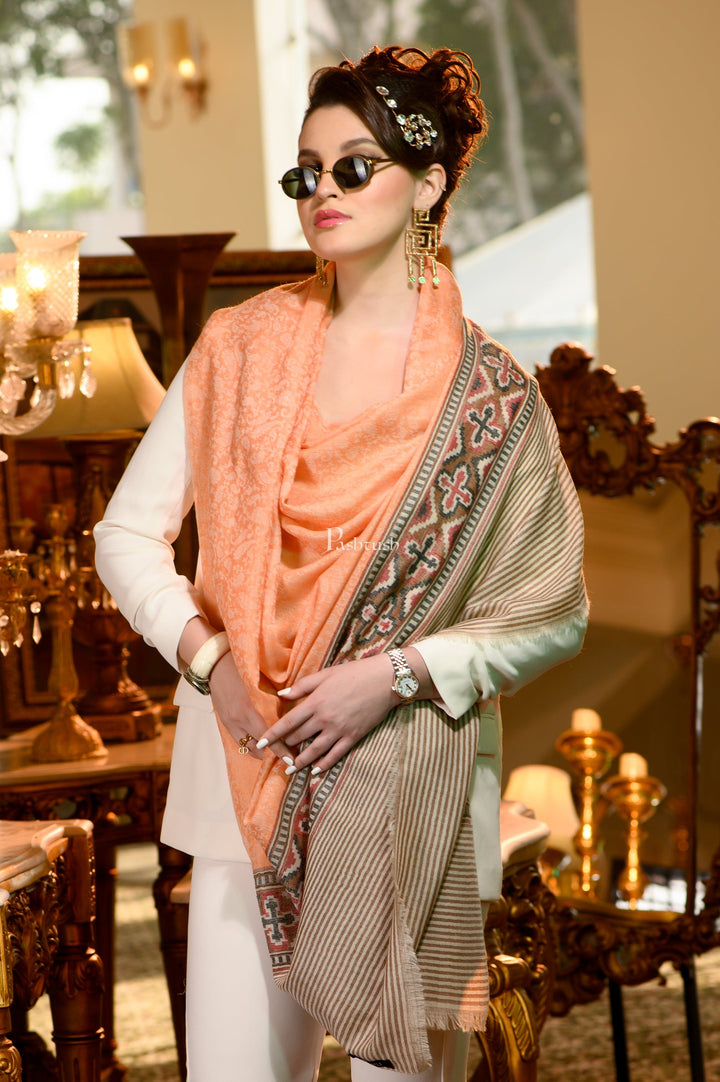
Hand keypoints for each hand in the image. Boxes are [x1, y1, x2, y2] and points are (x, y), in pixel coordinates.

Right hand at [209, 652, 293, 762]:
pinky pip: (239, 740)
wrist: (214, 664)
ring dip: (261, 753)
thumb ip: (274, 699)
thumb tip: (291, 712)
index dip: (279, 750)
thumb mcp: (261, 683)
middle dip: (272, 755)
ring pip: (246, 747)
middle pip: (256, 748)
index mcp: (247, 709)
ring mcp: (229, 722)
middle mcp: (237, 720)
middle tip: (287, 758)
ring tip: (275, 755)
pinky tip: (261, 745)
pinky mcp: (224, 722)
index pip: (267, 736)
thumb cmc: (241, 668)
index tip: (291, 760)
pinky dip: (251, 745)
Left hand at [257, 654, 397, 773]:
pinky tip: (315, 771)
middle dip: (286, 747)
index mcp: (316, 702)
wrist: (384, 680)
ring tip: (290, 770)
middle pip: (299, 737)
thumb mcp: (326, 674)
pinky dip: (324, 765)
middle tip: (276, 755)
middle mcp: (324, 719)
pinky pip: (335, 755)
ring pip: (314, 751)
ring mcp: (339, 730)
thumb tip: (282, 694)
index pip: (288, 722)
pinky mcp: (353, 736)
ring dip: (300, 762)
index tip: (261, 743)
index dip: (273, 734)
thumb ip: (303, 686)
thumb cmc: (354, 673)